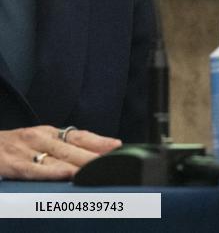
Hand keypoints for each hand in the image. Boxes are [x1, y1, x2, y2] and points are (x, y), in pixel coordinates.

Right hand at [0, 126, 121, 179]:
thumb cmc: (11, 147)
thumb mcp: (38, 141)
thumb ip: (62, 147)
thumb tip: (93, 155)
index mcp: (48, 133)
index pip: (79, 136)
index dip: (99, 141)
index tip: (118, 146)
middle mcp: (39, 139)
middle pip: (73, 149)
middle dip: (94, 156)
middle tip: (114, 162)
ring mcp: (25, 150)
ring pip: (58, 159)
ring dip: (79, 164)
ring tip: (97, 170)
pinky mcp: (11, 164)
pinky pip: (35, 170)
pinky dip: (52, 172)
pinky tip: (67, 174)